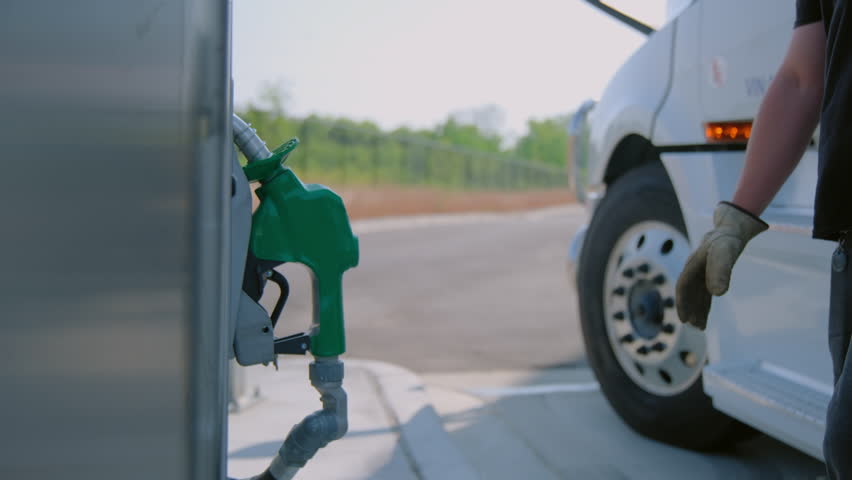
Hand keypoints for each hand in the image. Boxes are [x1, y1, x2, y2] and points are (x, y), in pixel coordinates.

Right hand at [675, 202, 767, 329]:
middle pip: (689, 292)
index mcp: (693, 265)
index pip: (684, 286)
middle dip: (690, 309)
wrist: (732, 228)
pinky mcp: (709, 274)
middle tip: (695, 326)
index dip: (682, 302)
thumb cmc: (727, 240)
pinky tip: (705, 315)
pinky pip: (704, 292)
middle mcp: (694, 270)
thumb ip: (721, 271)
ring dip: (697, 309)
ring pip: (696, 294)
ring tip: (700, 326)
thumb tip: (718, 294)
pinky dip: (704, 304)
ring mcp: (701, 272)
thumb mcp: (725, 253)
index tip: (684, 319)